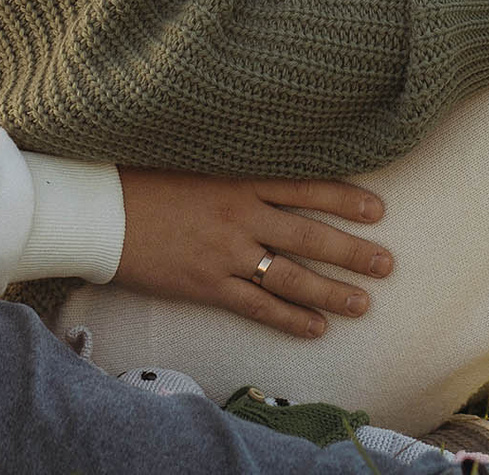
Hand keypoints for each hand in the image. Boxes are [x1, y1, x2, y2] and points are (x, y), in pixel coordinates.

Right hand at [111, 170, 392, 338]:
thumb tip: (269, 168)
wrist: (101, 210)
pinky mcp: (207, 285)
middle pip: (309, 235)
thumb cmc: (144, 178)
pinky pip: (257, 306)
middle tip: (387, 264)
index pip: (305, 188)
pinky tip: (316, 329)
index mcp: (239, 179)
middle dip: (352, 251)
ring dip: (331, 292)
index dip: (343, 199)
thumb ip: (235, 167)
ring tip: (363, 304)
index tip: (377, 209)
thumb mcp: (196, 159)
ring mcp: (226, 254)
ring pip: (291, 277)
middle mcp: (240, 215)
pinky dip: (289, 319)